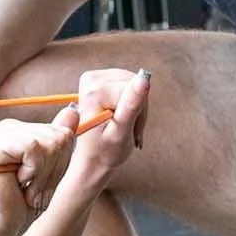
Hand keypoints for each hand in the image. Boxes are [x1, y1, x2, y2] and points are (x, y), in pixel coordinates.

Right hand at [0, 116, 76, 234]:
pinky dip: (33, 170)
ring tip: (27, 186)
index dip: (60, 162)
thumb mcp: (52, 168)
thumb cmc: (25, 199)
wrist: (3, 222)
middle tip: (34, 186)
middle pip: (57, 136)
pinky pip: (33, 147)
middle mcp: (7, 128)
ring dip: (43, 173)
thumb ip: (59, 140)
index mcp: (20, 130)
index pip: (61, 133)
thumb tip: (73, 110)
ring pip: (47, 142)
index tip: (42, 180)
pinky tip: (19, 181)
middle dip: (52, 168)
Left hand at [62, 67, 152, 194]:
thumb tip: (144, 78)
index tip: (128, 128)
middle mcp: (90, 79)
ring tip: (124, 123)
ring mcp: (94, 77)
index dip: (139, 109)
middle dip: (137, 106)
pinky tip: (121, 115)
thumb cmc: (106, 151)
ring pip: (134, 82)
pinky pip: (129, 83)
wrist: (93, 158)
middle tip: (127, 127)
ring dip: (135, 104)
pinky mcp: (100, 78)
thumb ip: (132, 104)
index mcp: (93, 92)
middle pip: (133, 82)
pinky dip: (131, 100)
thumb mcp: (122, 131)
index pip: (134, 87)